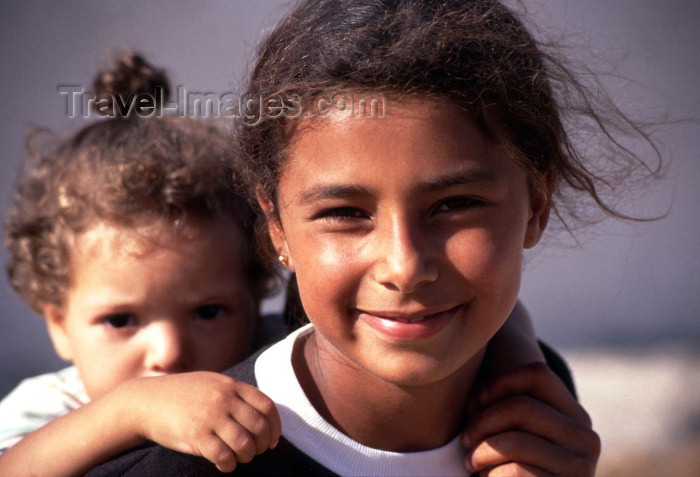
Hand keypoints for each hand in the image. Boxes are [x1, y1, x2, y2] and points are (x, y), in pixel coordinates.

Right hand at [122, 371, 280, 472]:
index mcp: (231, 386)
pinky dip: (229, 465)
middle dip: (264, 444)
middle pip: (259, 426)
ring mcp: (210, 417)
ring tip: (241, 457)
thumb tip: (262, 413)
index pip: (267, 406)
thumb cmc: (183, 394)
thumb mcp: (213, 383)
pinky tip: (225, 464)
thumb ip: (236, 393)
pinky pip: (223, 456)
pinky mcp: (196, 436)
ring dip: (248, 456)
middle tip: (258, 451)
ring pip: (244, 444)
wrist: (147, 401)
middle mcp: (223, 399)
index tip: (273, 439)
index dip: (275, 426)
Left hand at [462, 363, 599, 475]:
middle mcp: (585, 438)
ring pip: (516, 442)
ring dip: (481, 452)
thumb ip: (497, 408)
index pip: (539, 374)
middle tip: (466, 440)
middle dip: (482, 422)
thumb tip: (477, 400)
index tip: (478, 399)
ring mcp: (578, 467)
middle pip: (521, 406)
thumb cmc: (513, 465)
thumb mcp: (512, 431)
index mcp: (575, 415)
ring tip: (471, 462)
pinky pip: (516, 472)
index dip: (501, 380)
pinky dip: (491, 474)